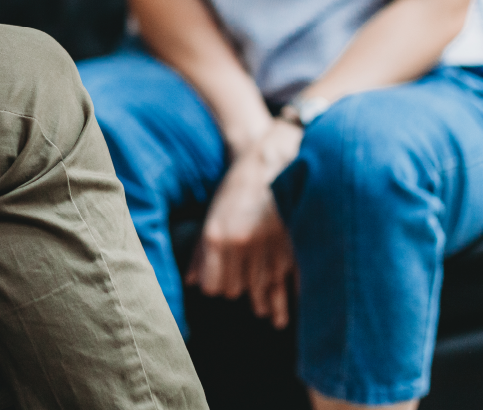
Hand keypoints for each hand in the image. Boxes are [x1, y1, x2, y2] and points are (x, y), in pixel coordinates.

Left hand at [187, 121, 301, 328]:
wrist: (269, 164)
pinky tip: (289, 305)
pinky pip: (288, 280)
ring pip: (263, 288)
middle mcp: (241, 245)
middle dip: (241, 293)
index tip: (221, 289)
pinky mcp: (291, 245)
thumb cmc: (235, 190)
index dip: (217, 289)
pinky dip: (287, 293)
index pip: (214, 285)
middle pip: (238, 290)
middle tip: (246, 296)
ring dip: (266, 302)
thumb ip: (200, 252)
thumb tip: (191, 281)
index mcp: (217, 238)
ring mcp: (267, 247)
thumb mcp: (212, 216)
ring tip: (271, 317)